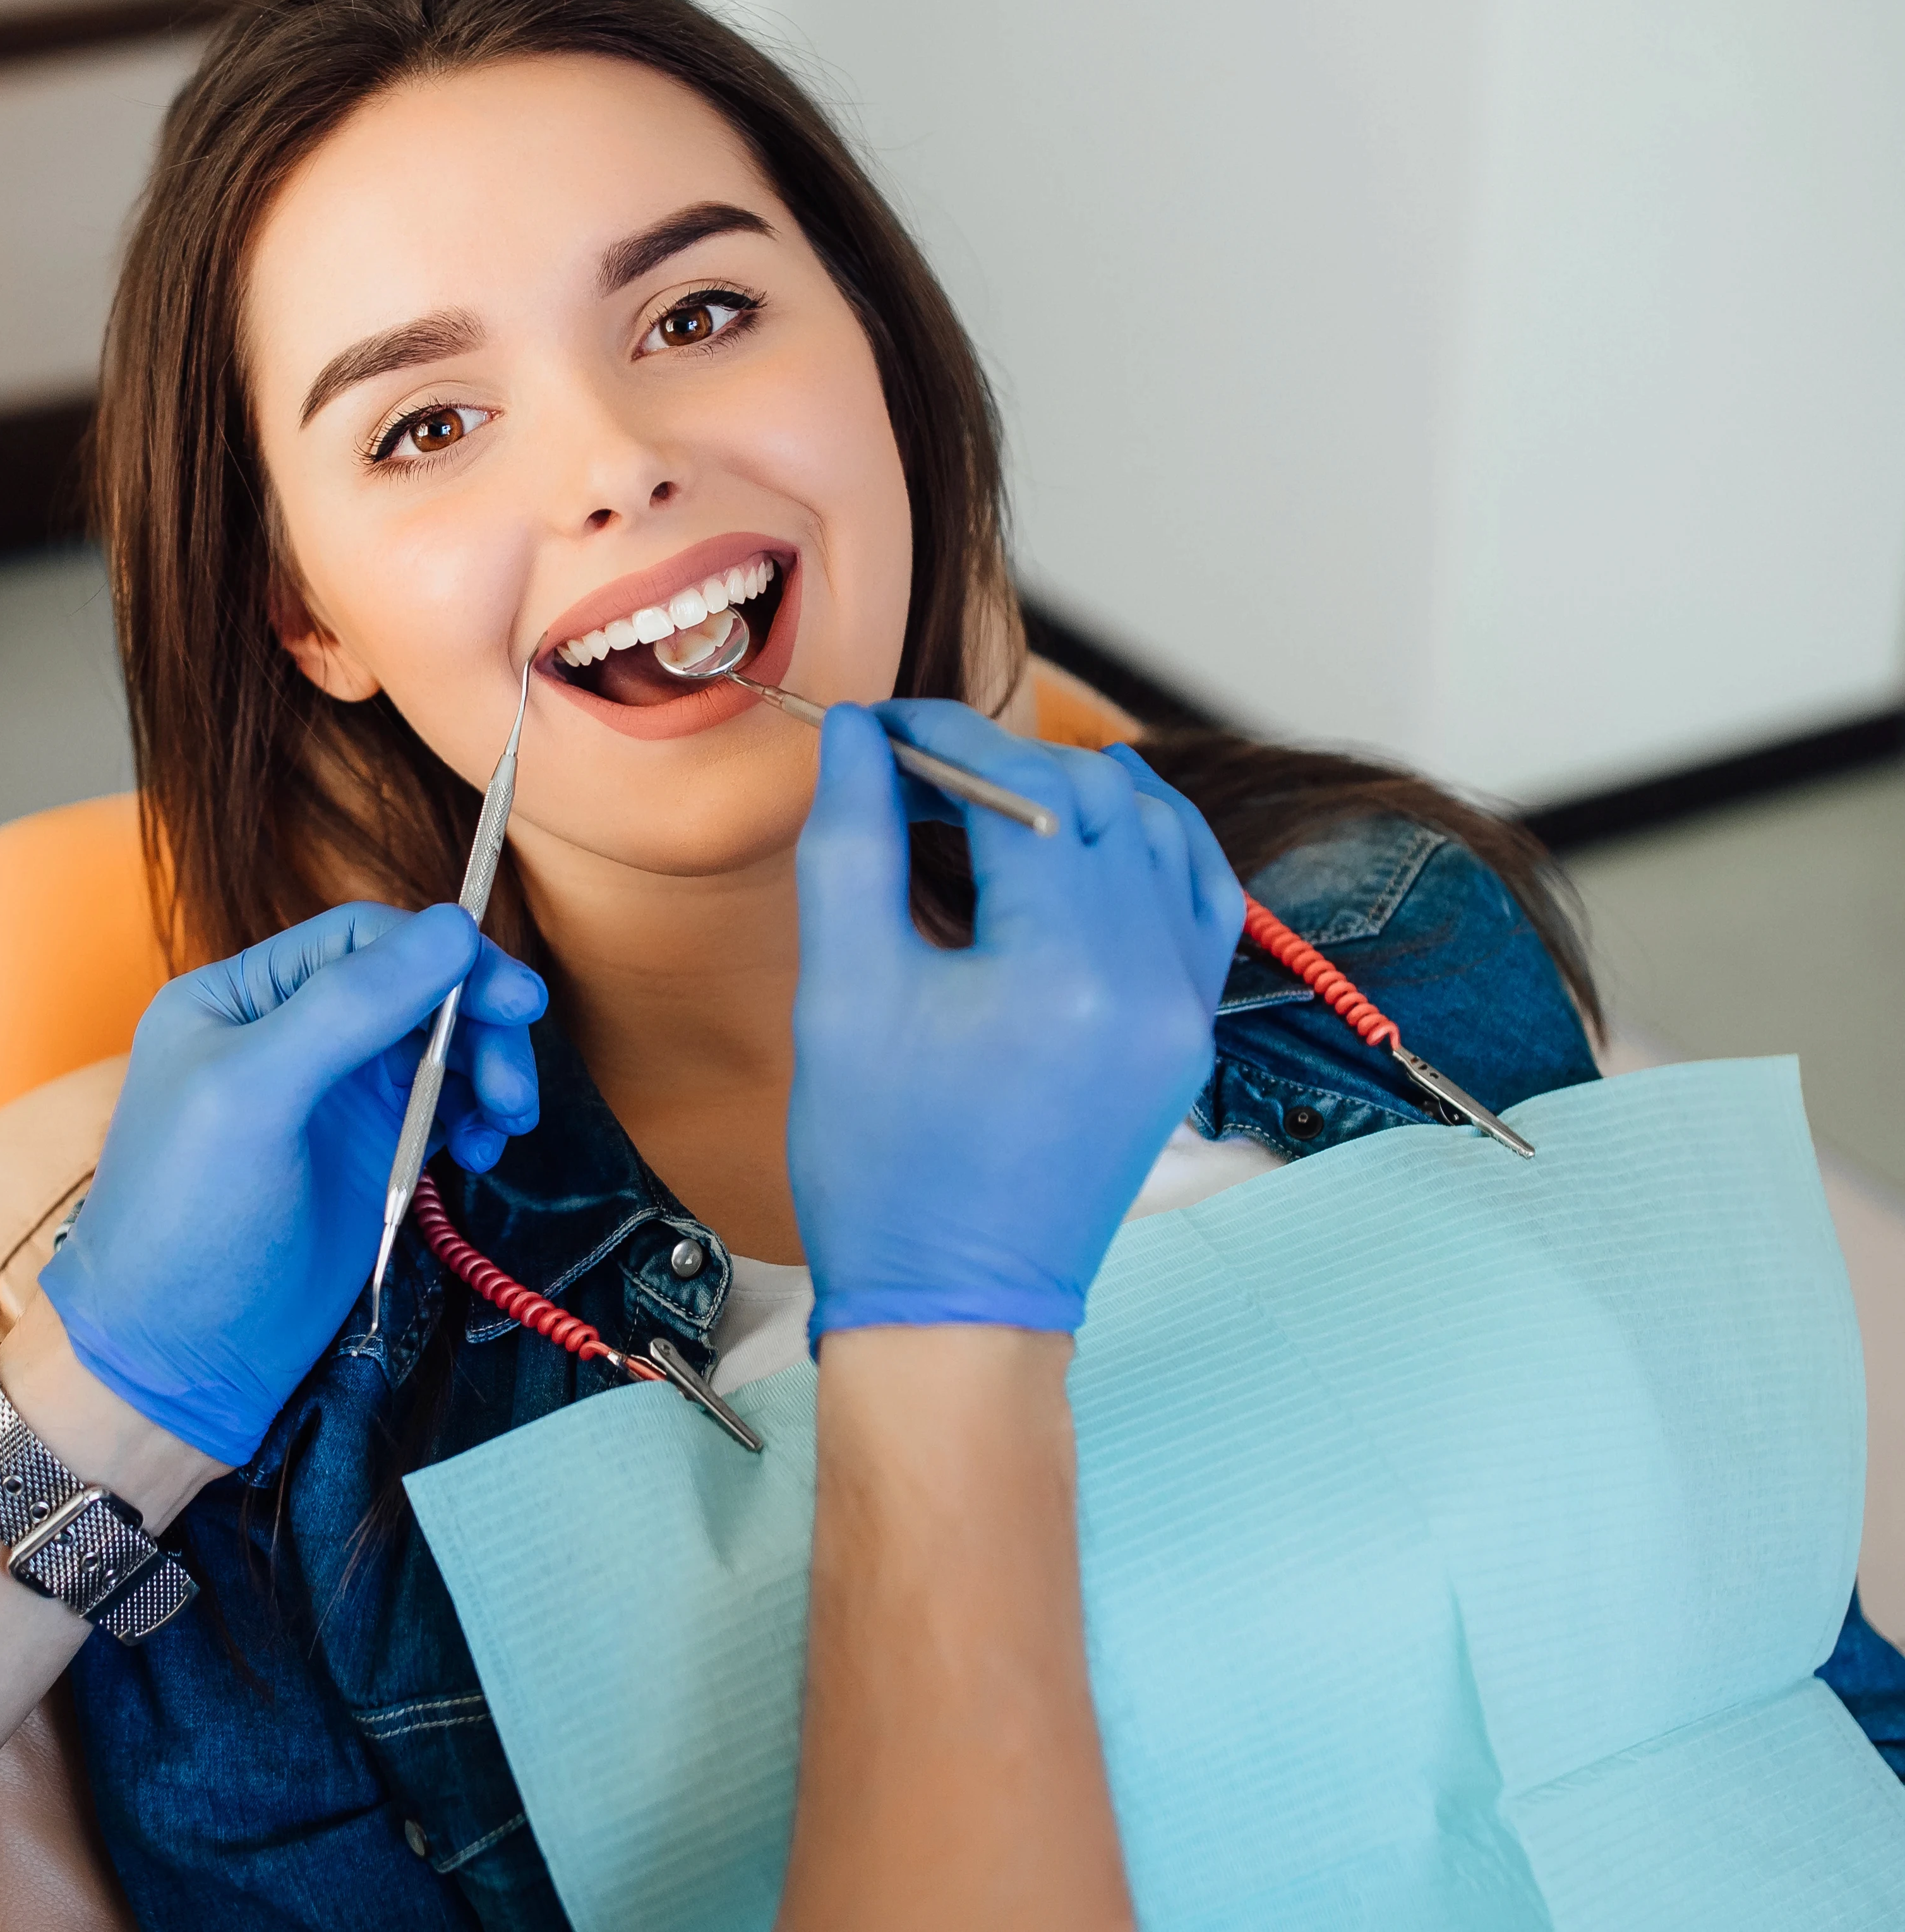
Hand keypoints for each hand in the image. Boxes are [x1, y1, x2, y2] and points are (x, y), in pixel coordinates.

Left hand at [42, 903, 546, 1464]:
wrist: (177, 1358)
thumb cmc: (187, 1221)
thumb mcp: (253, 1093)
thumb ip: (348, 1005)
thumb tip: (452, 927)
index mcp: (239, 998)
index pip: (360, 938)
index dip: (442, 955)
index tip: (512, 998)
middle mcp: (287, 1034)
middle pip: (414, 987)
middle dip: (477, 1021)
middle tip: (517, 1081)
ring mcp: (332, 1098)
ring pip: (439, 1046)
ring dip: (488, 1071)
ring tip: (506, 1122)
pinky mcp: (369, 1157)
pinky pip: (444, 1108)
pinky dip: (476, 1118)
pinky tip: (481, 1151)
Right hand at [789, 701, 1242, 1337]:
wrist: (956, 1303)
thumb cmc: (884, 1167)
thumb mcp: (841, 993)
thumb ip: (853, 843)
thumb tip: (860, 738)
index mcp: (1066, 967)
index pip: (1021, 787)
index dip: (941, 739)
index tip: (875, 731)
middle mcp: (1152, 976)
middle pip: (1094, 796)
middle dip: (998, 760)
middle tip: (908, 770)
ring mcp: (1186, 1006)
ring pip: (1157, 832)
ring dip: (1071, 794)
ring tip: (980, 805)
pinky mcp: (1189, 1032)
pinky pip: (1195, 895)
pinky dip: (1142, 845)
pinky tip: (1081, 837)